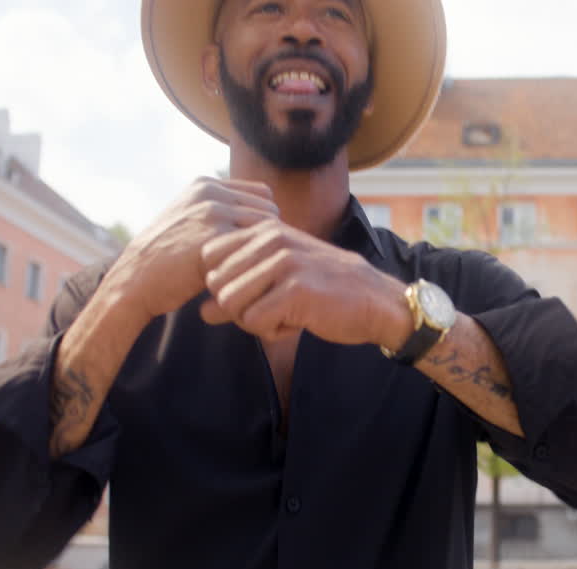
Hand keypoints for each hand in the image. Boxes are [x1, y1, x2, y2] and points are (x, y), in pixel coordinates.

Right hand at [100, 177, 277, 323]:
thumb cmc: (167, 258)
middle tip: (260, 263)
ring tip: (255, 272)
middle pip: (270, 210)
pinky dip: (257, 265)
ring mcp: (212, 211)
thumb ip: (219, 210)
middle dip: (268, 236)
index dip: (264, 220)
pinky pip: (256, 247)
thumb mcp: (189, 222)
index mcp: (205, 184)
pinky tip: (249, 280)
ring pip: (268, 228)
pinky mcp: (214, 236)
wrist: (135, 280)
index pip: (262, 195)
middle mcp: (210, 192)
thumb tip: (263, 211)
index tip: (256, 246)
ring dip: (265, 251)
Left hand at [198, 219, 411, 346]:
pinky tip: (299, 321)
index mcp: (265, 230)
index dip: (226, 285)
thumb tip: (201, 312)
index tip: (258, 293)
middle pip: (217, 285)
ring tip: (287, 313)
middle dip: (240, 307)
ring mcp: (284, 262)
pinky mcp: (295, 289)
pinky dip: (274, 331)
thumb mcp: (278, 284)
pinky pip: (255, 321)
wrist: (375, 302)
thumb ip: (238, 294)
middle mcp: (271, 239)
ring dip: (256, 321)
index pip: (210, 257)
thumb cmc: (326, 292)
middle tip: (275, 307)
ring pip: (232, 304)